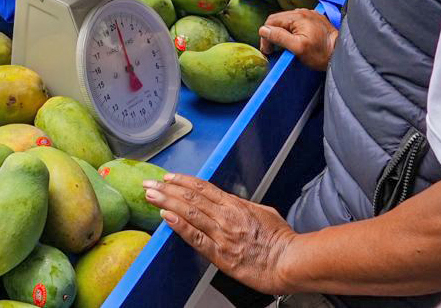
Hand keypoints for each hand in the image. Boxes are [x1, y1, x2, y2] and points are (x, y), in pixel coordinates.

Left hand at [143, 175, 299, 294]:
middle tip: (149, 183)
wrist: (291, 262)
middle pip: (191, 197)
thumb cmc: (281, 240)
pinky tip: (166, 218)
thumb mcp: (263, 213)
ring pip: (189, 213)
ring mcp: (222, 234)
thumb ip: (243, 207)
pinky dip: (180, 226)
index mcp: (235, 205)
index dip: (182, 181)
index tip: (168, 177)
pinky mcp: (221, 254)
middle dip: (167, 189)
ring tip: (150, 195)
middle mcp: (226, 216)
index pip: (203, 188)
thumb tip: (231, 203)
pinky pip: (196, 238)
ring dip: (167, 202)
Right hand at [259, 9, 337, 71]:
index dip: (266, 36)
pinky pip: (297, 22)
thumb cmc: (320, 53)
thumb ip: (279, 37)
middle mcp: (303, 12)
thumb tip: (263, 30)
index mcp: (297, 16)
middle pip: (278, 20)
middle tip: (273, 50)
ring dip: (282, 32)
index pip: (271, 21)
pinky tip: (294, 40)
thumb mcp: (297, 48)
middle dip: (272, 34)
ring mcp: (310, 15)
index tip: (268, 50)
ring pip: (287, 21)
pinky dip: (291, 30)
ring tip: (283, 46)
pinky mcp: (315, 20)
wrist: (341, 54)